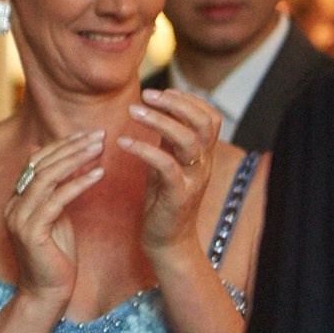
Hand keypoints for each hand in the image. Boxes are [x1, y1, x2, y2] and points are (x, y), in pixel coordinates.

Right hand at [4, 130, 104, 307]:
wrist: (47, 294)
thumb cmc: (56, 258)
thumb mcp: (56, 218)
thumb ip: (56, 193)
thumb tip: (61, 167)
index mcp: (16, 200)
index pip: (36, 162)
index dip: (61, 145)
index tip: (87, 135)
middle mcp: (13, 206)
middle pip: (41, 165)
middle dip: (72, 147)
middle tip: (99, 135)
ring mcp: (19, 218)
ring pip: (47, 178)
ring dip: (76, 159)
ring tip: (100, 149)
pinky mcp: (31, 231)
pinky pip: (57, 200)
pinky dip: (79, 184)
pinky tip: (99, 174)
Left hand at [120, 88, 219, 257]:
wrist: (168, 241)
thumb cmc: (163, 199)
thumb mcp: (167, 163)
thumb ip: (168, 139)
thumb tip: (159, 108)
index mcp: (203, 154)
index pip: (210, 117)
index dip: (189, 100)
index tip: (162, 91)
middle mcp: (203, 164)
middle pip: (204, 123)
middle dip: (176, 103)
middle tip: (146, 94)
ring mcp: (193, 180)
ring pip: (188, 140)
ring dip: (160, 121)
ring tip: (132, 111)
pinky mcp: (178, 196)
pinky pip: (166, 166)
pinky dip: (144, 149)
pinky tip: (123, 143)